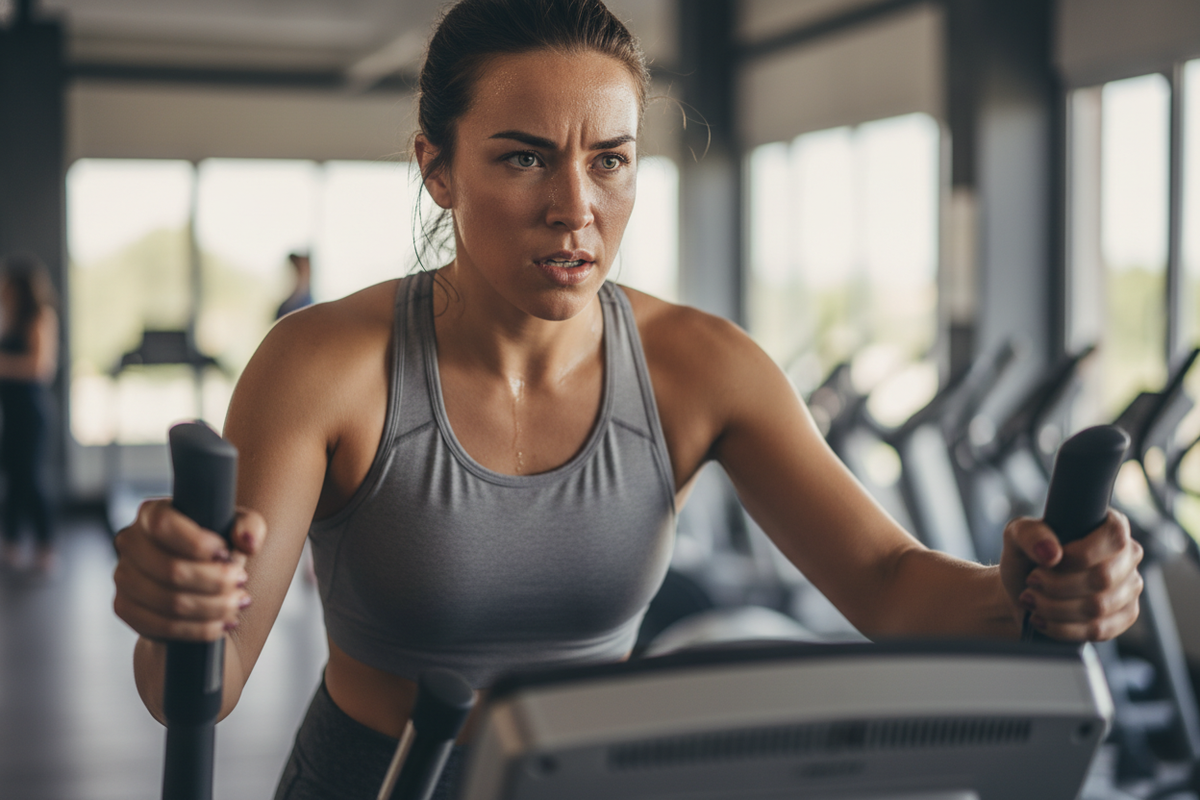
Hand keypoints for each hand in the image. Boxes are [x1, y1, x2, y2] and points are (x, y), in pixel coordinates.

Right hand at [113, 499, 265, 641]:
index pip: (164, 526)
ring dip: (211, 607)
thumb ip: (250, 526)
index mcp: (152, 513)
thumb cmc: (218, 545)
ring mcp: (123, 575)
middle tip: (242, 584)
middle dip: (215, 581)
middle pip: (171, 569)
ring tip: (237, 604)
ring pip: (168, 601)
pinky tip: (221, 625)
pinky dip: (195, 629)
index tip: (226, 554)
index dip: (197, 543)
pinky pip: (158, 626)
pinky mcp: (124, 607)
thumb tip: (248, 542)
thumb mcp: (240, 527)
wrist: (197, 578)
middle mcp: (130, 541)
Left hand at [999, 511, 1142, 640]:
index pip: (1114, 538)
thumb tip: (1052, 553)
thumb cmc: (1026, 558)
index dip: (1077, 556)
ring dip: (1055, 607)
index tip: (1045, 563)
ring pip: (1099, 607)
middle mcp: (1128, 555)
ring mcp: (1130, 588)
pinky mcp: (1125, 617)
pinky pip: (1100, 630)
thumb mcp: (1017, 536)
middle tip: (1031, 582)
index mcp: (1110, 525)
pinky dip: (1063, 628)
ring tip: (1031, 600)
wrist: (1023, 593)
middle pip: (1103, 577)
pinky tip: (1042, 620)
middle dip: (1057, 585)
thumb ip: (1031, 534)